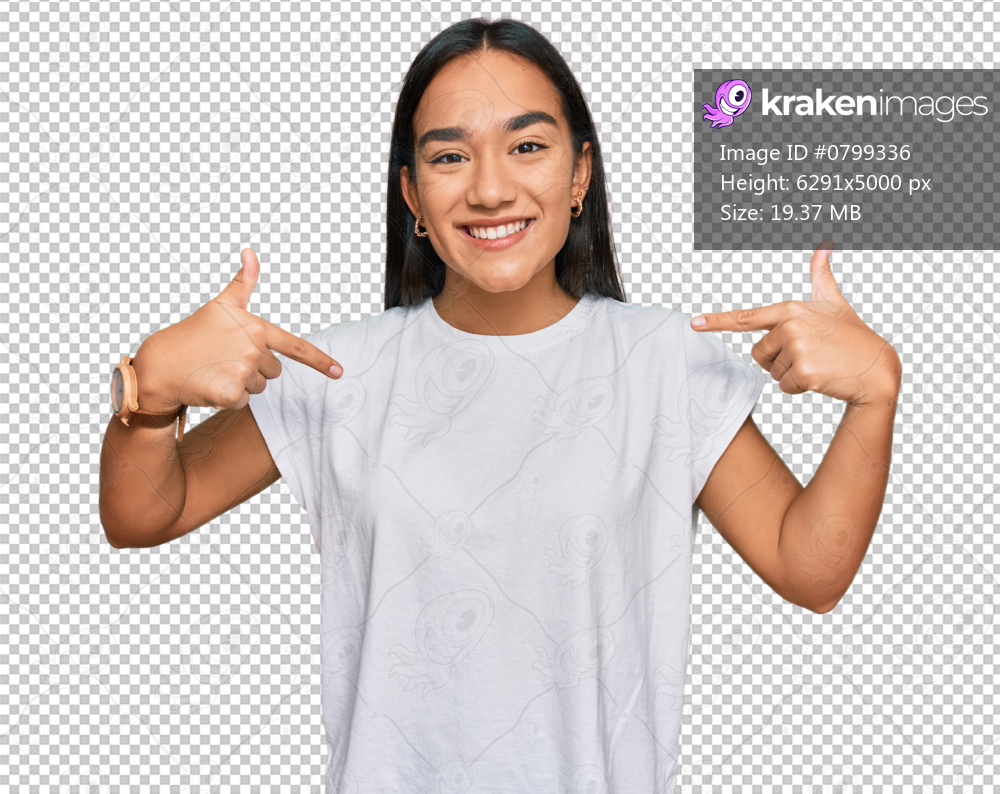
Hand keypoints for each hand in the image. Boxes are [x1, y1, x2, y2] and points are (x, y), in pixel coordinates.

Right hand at [130, 248, 343, 412]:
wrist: (160, 363)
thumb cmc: (193, 333)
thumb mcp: (220, 305)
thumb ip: (243, 282)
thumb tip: (250, 251)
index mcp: (255, 327)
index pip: (295, 346)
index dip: (320, 360)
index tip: (340, 372)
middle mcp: (252, 348)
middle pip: (273, 371)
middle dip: (253, 368)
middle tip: (224, 358)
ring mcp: (241, 371)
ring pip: (259, 387)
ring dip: (241, 383)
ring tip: (215, 369)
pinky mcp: (230, 393)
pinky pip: (244, 402)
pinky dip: (228, 398)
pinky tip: (210, 384)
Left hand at [690, 241, 900, 406]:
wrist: (877, 367)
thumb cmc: (852, 336)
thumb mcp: (834, 302)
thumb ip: (821, 276)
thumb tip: (823, 247)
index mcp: (790, 309)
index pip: (747, 318)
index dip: (719, 321)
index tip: (695, 323)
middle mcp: (790, 326)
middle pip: (758, 353)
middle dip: (778, 360)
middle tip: (809, 354)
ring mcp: (797, 348)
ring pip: (771, 372)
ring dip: (790, 374)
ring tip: (818, 362)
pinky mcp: (804, 372)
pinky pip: (784, 386)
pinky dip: (800, 387)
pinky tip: (821, 377)